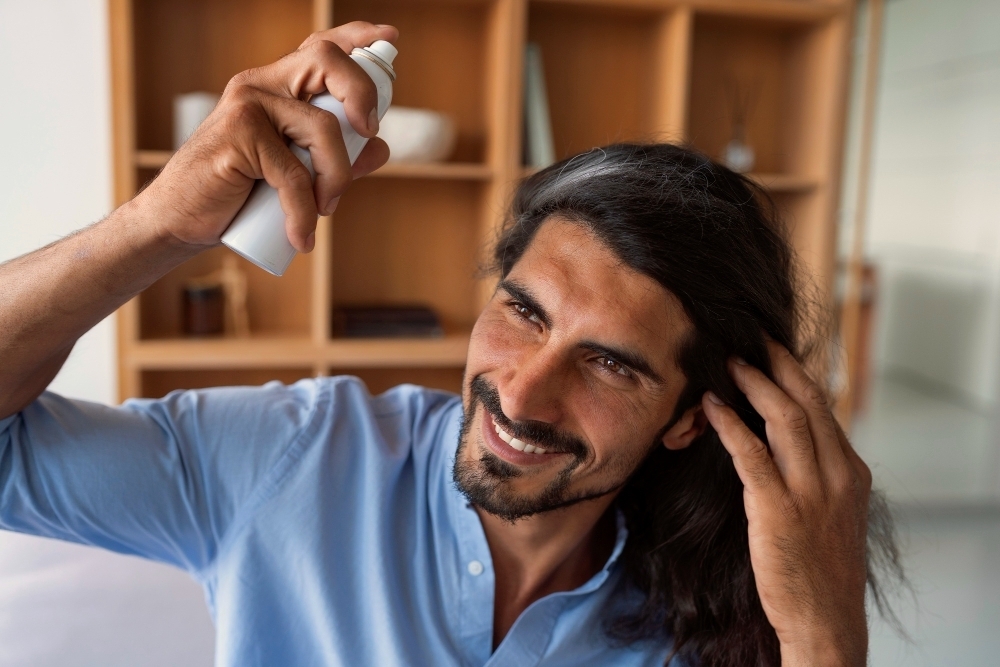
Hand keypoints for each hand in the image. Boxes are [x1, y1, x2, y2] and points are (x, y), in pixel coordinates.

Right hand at [135, 21, 396, 252]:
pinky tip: (300, 237)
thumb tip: (379, 147)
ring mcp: (247, 106)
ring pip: (322, 128)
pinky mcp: (237, 135)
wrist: (180, 219)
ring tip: (323, 210)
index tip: (388, 37)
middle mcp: (261, 85)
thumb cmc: (237, 195)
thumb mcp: (297, 175)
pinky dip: (303, 213)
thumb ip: (336, 158)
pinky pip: (294, 175)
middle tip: (368, 133)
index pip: (321, 48)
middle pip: (327, 62)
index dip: (358, 38)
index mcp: (277, 87)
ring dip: (336, 178)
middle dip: (362, 95)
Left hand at [701, 342, 871, 666]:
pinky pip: (752, 455)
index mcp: (851, 471)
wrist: (826, 618)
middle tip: (751, 336)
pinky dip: (730, 425)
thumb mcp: (833, 511)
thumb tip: (784, 438)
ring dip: (755, 384)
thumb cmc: (821, 567)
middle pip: (808, 400)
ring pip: (785, 418)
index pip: (824, 407)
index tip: (772, 350)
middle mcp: (837, 474)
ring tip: (729, 362)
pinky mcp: (779, 510)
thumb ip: (815, 472)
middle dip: (778, 363)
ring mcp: (811, 492)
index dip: (795, 373)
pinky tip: (711, 408)